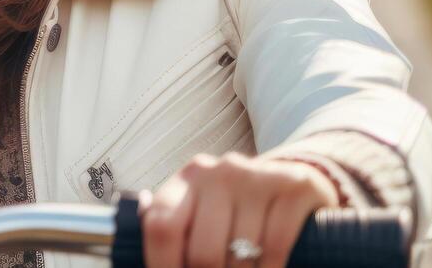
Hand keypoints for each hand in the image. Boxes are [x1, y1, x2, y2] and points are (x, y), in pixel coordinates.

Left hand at [138, 151, 341, 267]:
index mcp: (188, 180)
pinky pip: (276, 247)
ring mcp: (256, 177)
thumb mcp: (205, 211)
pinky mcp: (293, 187)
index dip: (161, 265)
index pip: (161, 227)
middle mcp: (219, 172)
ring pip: (241, 256)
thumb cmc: (240, 208)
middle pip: (202, 253)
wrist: (296, 182)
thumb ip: (175, 228)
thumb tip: (136, 254)